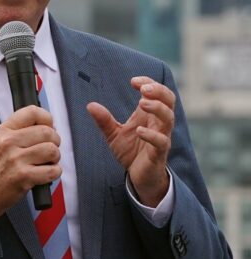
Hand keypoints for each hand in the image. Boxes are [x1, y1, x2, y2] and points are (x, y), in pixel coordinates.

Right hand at [0, 106, 62, 222]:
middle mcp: (9, 142)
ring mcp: (16, 159)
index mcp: (4, 130)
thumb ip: (20, 131)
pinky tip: (44, 174)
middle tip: (48, 150)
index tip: (49, 126)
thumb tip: (49, 126)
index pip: (32, 112)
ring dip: (54, 158)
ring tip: (45, 163)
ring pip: (52, 150)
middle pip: (47, 132)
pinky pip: (53, 170)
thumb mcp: (0, 142)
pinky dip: (54, 173)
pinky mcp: (23, 176)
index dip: (47, 118)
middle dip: (54, 142)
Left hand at [86, 76, 172, 206]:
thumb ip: (104, 120)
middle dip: (158, 91)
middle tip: (144, 88)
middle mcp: (158, 123)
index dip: (148, 83)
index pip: (157, 93)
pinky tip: (139, 130)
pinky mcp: (159, 152)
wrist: (139, 176)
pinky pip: (162, 141)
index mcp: (148, 115)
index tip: (133, 81)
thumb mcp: (114, 134)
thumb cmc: (131, 152)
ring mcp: (161, 137)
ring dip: (157, 108)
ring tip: (142, 103)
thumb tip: (90, 105)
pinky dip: (152, 135)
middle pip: (168, 100)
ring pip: (168, 118)